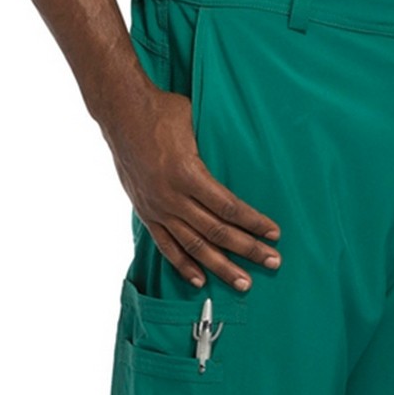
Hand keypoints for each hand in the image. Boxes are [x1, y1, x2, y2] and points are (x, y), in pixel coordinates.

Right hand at [103, 79, 281, 289]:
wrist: (119, 111)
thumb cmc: (162, 111)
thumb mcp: (195, 123)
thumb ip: (214, 148)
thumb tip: (240, 153)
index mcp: (188, 173)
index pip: (229, 207)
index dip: (254, 223)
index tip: (274, 234)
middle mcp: (173, 197)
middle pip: (217, 231)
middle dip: (248, 249)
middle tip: (272, 262)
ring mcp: (158, 209)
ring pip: (195, 245)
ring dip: (221, 267)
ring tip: (243, 282)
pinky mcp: (147, 214)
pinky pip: (166, 246)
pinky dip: (184, 265)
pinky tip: (201, 281)